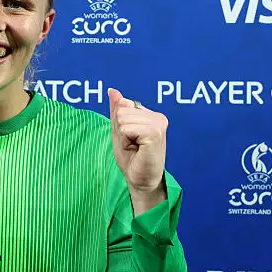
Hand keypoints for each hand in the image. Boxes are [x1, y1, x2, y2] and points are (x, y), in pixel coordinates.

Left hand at [109, 88, 167, 212]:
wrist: (140, 180)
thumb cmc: (131, 158)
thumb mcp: (119, 131)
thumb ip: (117, 111)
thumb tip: (112, 90)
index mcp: (151, 114)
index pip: (123, 105)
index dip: (120, 124)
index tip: (130, 138)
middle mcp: (158, 117)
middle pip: (122, 111)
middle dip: (121, 130)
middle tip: (132, 145)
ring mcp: (158, 124)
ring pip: (124, 119)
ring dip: (124, 136)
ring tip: (135, 147)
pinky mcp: (155, 133)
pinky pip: (128, 128)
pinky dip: (126, 140)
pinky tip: (137, 149)